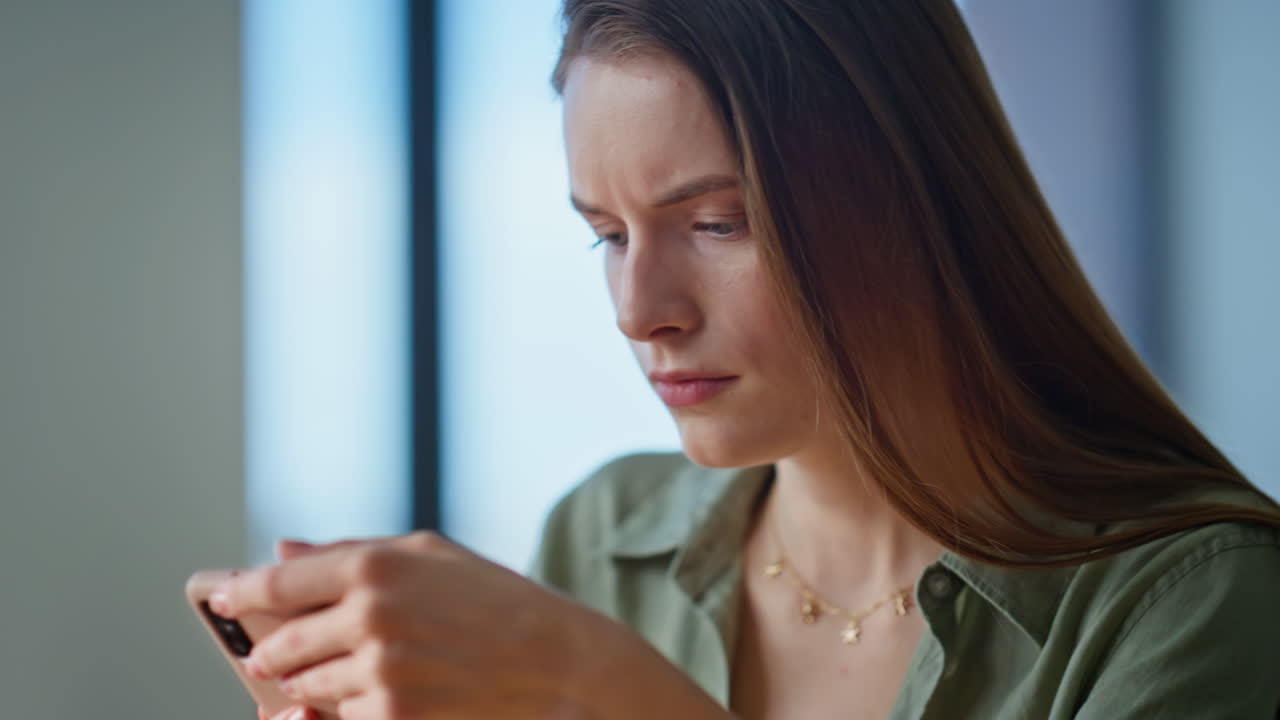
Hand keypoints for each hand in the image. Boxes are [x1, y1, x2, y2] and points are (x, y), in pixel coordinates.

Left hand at [214, 531, 726, 718]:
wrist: (561, 666)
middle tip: (267, 656)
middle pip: (282, 647)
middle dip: (272, 655)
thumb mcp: (431, 555)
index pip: (276, 582)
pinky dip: (338, 717)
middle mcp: (369, 617)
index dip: (240, 594)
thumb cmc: (499, 603)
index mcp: (374, 566)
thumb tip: (280, 549)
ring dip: (305, 691)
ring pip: (306, 692)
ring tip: (330, 679)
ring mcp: (379, 674)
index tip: (222, 600)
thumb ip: (350, 550)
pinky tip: (354, 703)